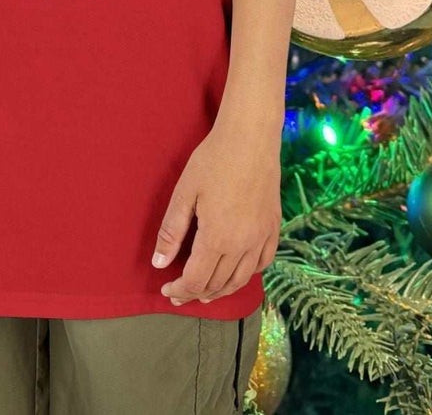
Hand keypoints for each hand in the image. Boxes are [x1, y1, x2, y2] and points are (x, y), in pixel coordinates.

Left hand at [151, 123, 280, 304]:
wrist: (251, 138)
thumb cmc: (213, 160)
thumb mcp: (185, 193)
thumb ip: (171, 231)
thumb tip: (159, 264)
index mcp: (217, 239)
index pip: (196, 280)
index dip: (180, 289)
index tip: (167, 290)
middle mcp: (242, 246)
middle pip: (218, 284)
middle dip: (196, 292)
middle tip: (180, 294)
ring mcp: (261, 238)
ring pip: (241, 279)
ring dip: (221, 290)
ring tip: (206, 293)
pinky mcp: (273, 227)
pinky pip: (263, 263)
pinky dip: (248, 275)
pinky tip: (238, 273)